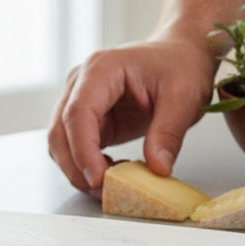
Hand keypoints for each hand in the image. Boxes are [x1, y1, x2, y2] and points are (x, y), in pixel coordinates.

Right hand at [48, 38, 216, 192]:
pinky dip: (88, 166)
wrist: (182, 53)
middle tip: (105, 192)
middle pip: (60, 132)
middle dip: (76, 168)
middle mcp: (82, 84)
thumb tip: (157, 169)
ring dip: (79, 170)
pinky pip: (76, 148)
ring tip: (113, 185)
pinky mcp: (90, 119)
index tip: (98, 179)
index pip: (78, 113)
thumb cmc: (181, 64)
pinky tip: (114, 173)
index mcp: (102, 70)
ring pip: (61, 143)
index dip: (82, 150)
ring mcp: (82, 101)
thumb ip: (168, 133)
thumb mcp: (184, 97)